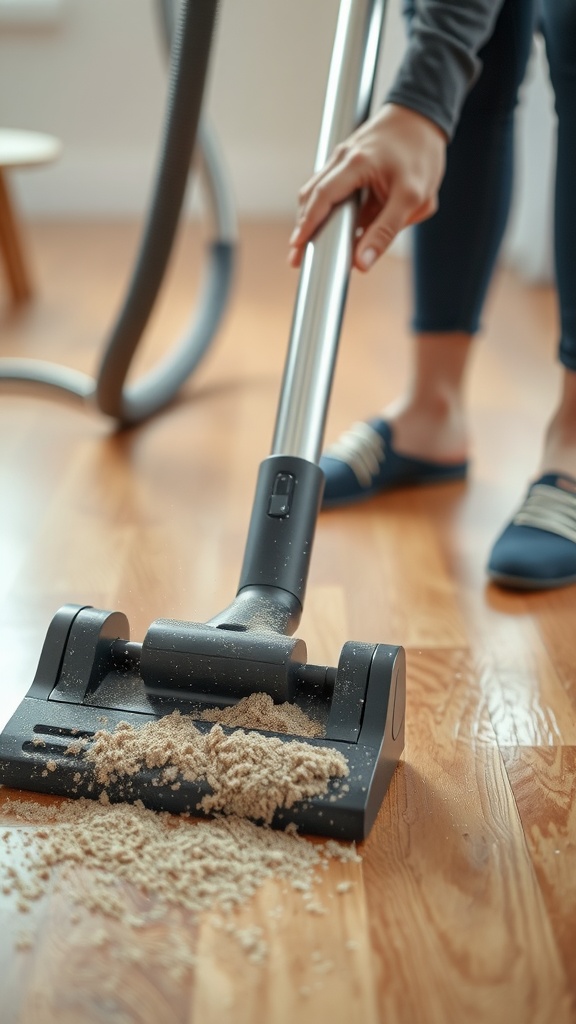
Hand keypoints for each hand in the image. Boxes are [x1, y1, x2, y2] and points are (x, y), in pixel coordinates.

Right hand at [288, 103, 446, 270]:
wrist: (422, 114)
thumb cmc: (421, 152)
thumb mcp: (413, 198)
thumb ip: (386, 231)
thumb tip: (362, 263)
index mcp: (357, 163)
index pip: (322, 197)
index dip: (307, 224)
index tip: (297, 247)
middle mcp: (342, 157)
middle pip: (311, 196)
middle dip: (303, 228)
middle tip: (296, 258)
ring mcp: (341, 158)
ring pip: (317, 192)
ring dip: (312, 219)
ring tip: (310, 247)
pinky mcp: (346, 162)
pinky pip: (329, 188)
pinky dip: (325, 208)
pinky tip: (330, 227)